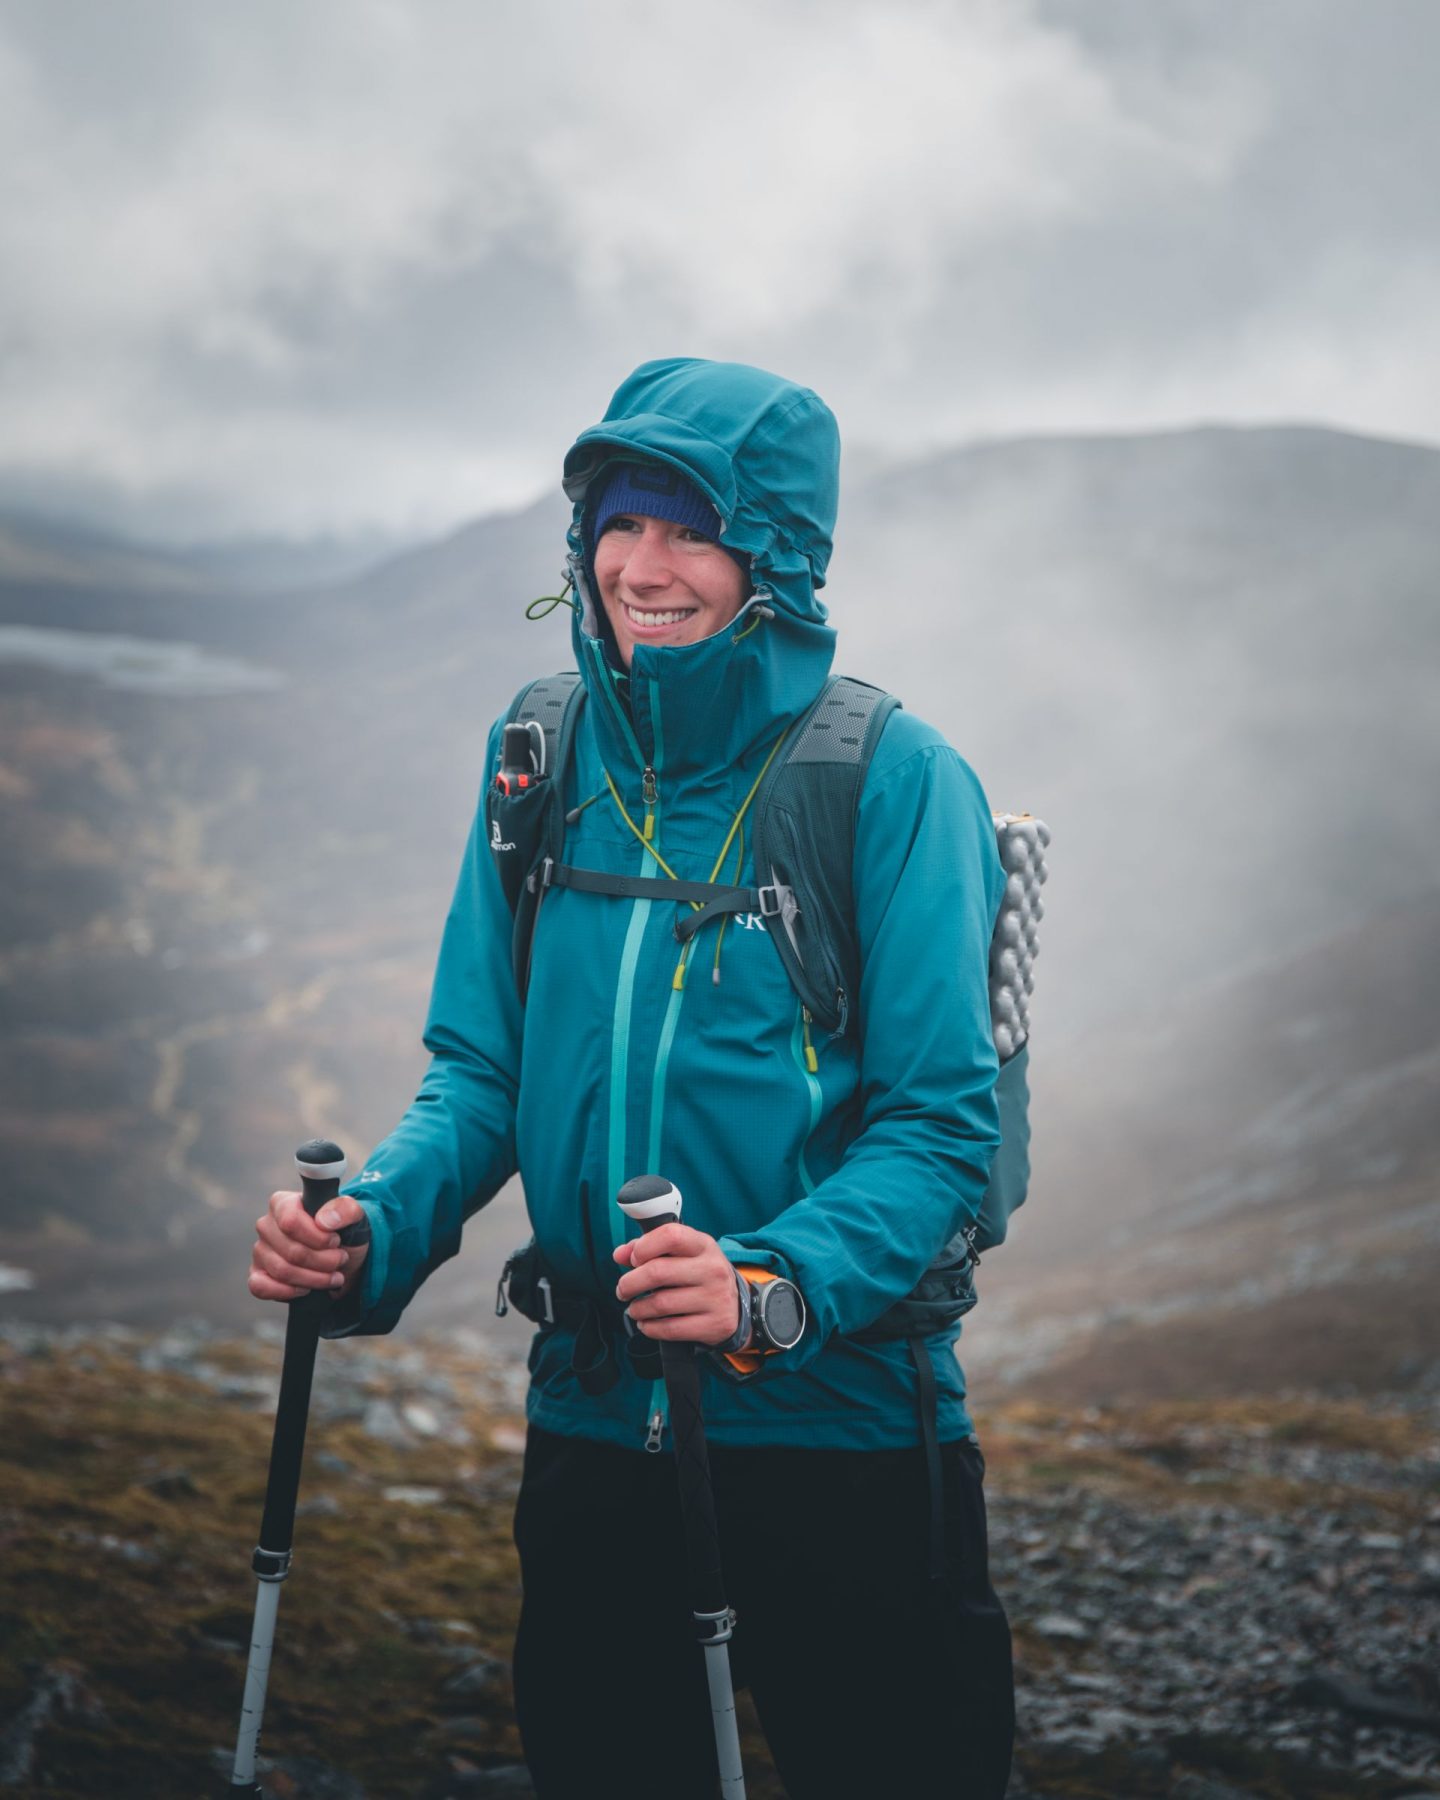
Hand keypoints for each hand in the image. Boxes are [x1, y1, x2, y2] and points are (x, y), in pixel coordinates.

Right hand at [248, 1189, 369, 1303]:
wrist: (341, 1258)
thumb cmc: (343, 1232)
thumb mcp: (354, 1216)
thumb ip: (345, 1209)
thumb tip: (324, 1220)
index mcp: (283, 1203)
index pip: (290, 1221)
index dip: (317, 1237)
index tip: (336, 1241)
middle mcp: (266, 1225)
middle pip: (291, 1251)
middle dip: (323, 1261)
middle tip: (340, 1260)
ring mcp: (260, 1250)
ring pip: (282, 1271)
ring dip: (314, 1278)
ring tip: (333, 1276)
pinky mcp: (257, 1274)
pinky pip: (260, 1288)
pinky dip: (288, 1292)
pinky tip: (307, 1289)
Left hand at [613, 1223, 739, 1346]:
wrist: (736, 1306)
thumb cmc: (699, 1275)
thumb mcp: (682, 1255)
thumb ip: (649, 1248)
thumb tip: (619, 1254)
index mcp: (704, 1245)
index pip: (670, 1236)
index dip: (644, 1247)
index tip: (633, 1259)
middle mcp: (712, 1269)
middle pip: (657, 1272)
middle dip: (630, 1283)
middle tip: (623, 1290)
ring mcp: (715, 1298)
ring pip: (660, 1304)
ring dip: (637, 1308)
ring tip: (634, 1309)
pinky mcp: (714, 1325)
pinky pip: (670, 1329)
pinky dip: (650, 1328)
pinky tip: (646, 1323)